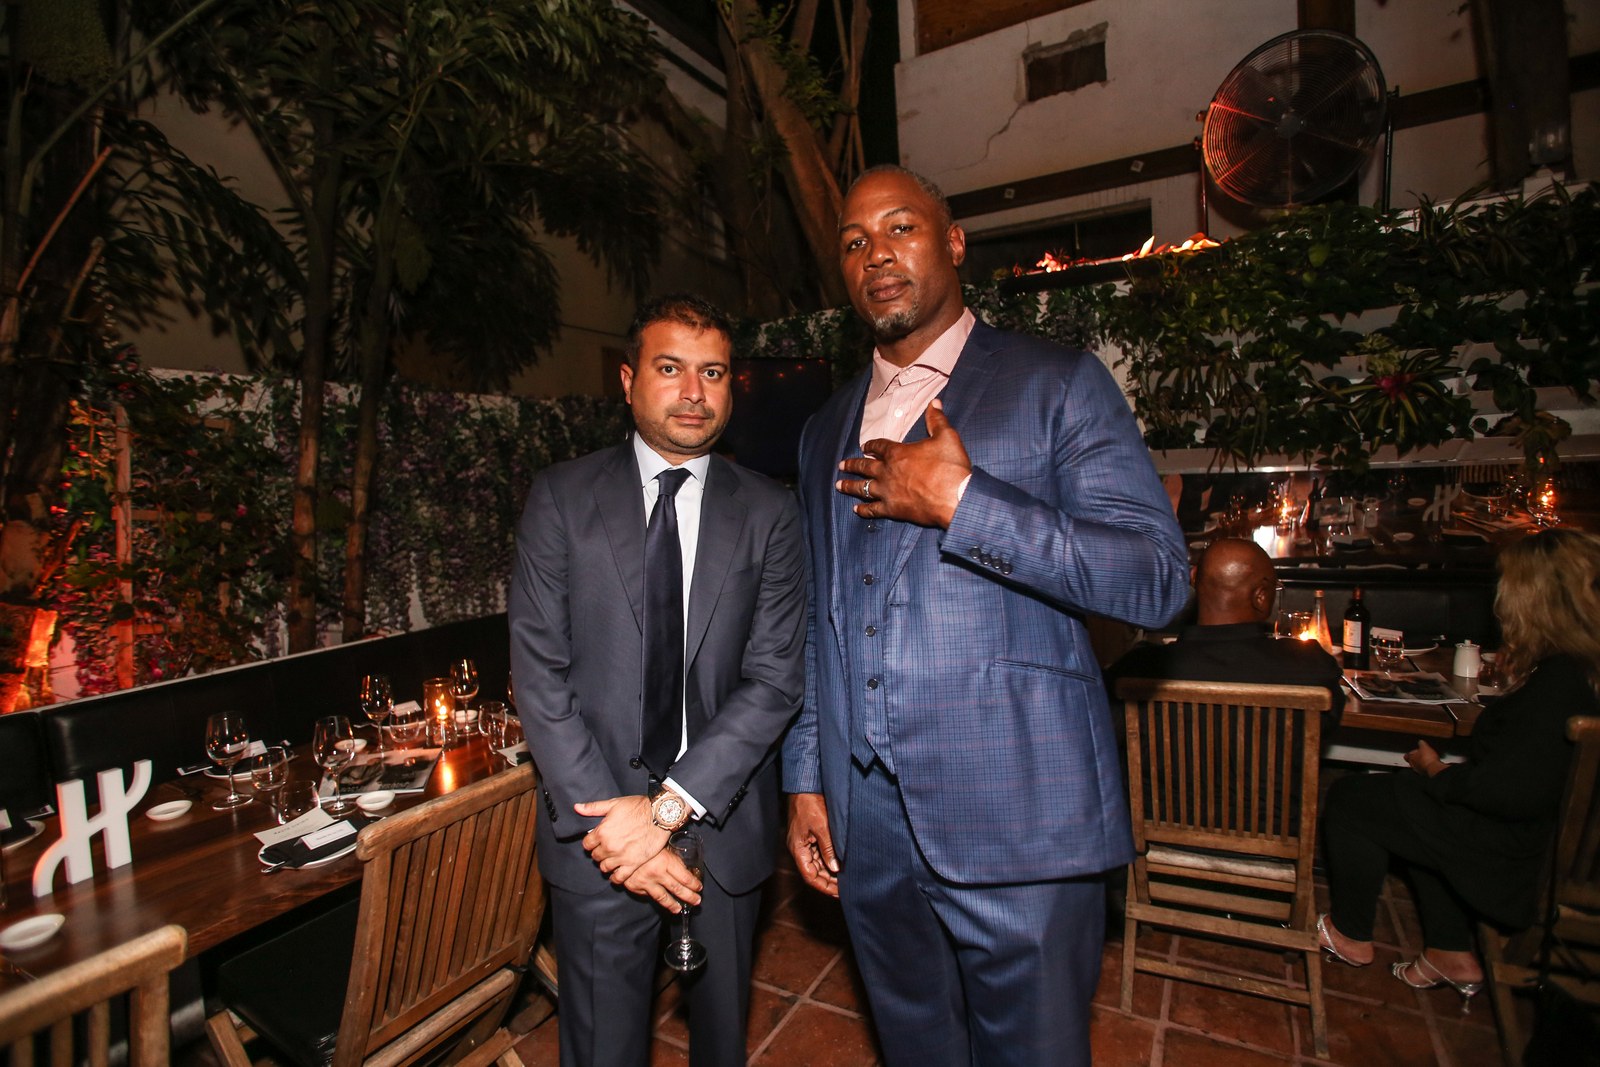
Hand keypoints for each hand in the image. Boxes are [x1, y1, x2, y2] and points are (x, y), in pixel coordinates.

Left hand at [575, 795, 669, 883]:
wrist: (660, 815)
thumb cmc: (638, 807)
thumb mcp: (614, 804)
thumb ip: (593, 808)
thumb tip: (576, 808)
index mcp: (602, 831)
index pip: (587, 845)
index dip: (591, 843)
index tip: (596, 842)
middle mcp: (609, 846)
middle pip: (595, 857)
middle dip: (599, 853)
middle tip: (607, 849)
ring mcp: (621, 857)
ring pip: (604, 868)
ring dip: (607, 864)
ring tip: (612, 859)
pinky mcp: (633, 864)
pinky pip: (619, 878)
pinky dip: (616, 877)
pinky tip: (618, 872)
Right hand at [620, 846, 702, 909]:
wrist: (620, 846)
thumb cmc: (644, 843)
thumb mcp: (662, 846)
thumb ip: (673, 859)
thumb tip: (685, 869)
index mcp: (666, 862)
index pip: (685, 878)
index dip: (694, 884)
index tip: (699, 888)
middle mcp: (657, 874)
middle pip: (677, 889)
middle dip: (689, 897)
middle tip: (696, 902)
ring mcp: (645, 882)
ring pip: (663, 897)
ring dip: (673, 904)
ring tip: (679, 909)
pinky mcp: (635, 886)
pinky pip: (647, 895)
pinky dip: (654, 898)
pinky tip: (660, 901)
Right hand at [786, 792, 839, 896]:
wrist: (804, 785)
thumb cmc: (809, 803)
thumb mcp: (821, 826)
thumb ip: (828, 848)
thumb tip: (836, 868)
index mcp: (798, 849)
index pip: (809, 876)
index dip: (823, 886)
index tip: (837, 892)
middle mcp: (799, 849)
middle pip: (813, 872)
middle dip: (828, 881)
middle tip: (845, 888)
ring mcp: (804, 843)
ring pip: (817, 864)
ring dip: (829, 872)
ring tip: (845, 879)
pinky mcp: (810, 837)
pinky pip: (819, 854)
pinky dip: (829, 861)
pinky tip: (840, 864)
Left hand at [836, 400, 970, 528]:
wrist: (956, 497)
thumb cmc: (951, 467)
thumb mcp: (947, 437)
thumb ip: (937, 420)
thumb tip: (935, 403)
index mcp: (898, 453)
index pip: (879, 446)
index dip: (871, 445)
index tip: (864, 446)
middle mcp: (887, 471)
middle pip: (864, 466)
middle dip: (852, 464)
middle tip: (841, 465)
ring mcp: (887, 491)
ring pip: (862, 488)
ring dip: (850, 486)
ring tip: (839, 485)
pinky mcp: (892, 510)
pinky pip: (873, 510)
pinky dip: (863, 510)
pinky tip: (856, 510)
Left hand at [1404, 739, 1446, 776]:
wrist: (1434, 768)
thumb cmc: (1427, 758)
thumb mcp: (1424, 747)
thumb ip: (1421, 744)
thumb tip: (1420, 741)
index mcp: (1411, 758)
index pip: (1406, 756)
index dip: (1410, 753)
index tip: (1414, 751)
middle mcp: (1413, 765)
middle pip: (1412, 761)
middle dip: (1417, 758)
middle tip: (1422, 755)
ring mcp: (1419, 770)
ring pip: (1418, 766)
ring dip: (1422, 763)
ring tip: (1427, 759)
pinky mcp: (1425, 773)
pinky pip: (1425, 769)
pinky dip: (1427, 767)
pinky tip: (1431, 764)